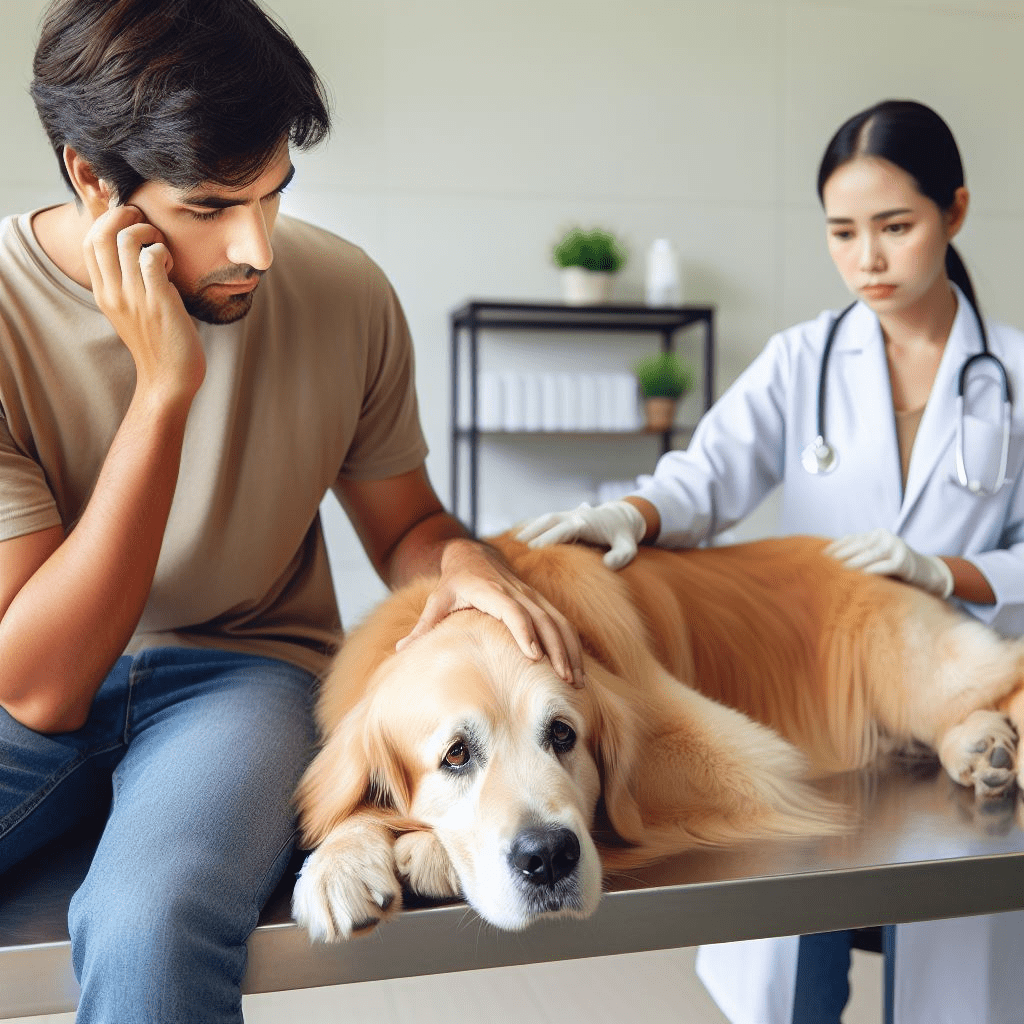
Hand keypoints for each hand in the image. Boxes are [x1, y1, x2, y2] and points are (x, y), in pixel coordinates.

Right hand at [82, 201, 205, 404]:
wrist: (169, 379)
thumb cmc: (158, 343)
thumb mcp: (132, 310)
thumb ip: (128, 283)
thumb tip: (140, 253)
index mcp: (103, 293)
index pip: (89, 242)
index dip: (109, 222)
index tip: (132, 225)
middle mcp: (113, 293)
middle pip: (102, 233)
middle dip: (125, 218)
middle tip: (148, 227)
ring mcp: (133, 297)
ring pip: (127, 240)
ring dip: (149, 234)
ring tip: (162, 249)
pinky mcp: (158, 302)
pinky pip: (152, 258)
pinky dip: (163, 252)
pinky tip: (171, 267)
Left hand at [396, 539, 584, 686]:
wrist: (474, 555)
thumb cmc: (453, 583)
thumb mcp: (436, 600)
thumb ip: (422, 626)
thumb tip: (400, 650)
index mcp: (490, 591)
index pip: (513, 611)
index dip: (524, 632)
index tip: (533, 657)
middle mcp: (516, 592)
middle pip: (543, 620)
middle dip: (556, 650)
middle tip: (564, 680)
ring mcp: (532, 596)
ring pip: (558, 622)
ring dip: (569, 650)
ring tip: (576, 681)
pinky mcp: (539, 602)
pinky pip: (561, 622)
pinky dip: (572, 645)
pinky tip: (576, 669)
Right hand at [516, 499, 646, 569]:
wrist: (620, 516)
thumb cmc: (623, 535)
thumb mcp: (629, 547)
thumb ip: (622, 556)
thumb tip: (607, 565)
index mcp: (587, 522)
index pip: (564, 529)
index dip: (549, 538)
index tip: (535, 550)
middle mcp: (574, 515)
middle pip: (549, 520)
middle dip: (533, 532)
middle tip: (517, 548)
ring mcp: (567, 515)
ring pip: (544, 518)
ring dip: (529, 528)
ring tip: (512, 542)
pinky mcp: (563, 518)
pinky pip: (544, 520)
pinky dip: (531, 526)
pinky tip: (518, 536)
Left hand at [825, 528, 953, 598]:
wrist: (927, 574)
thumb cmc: (894, 568)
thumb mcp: (876, 557)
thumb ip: (858, 555)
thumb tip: (828, 561)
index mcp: (875, 534)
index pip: (850, 539)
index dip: (835, 547)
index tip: (818, 556)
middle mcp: (885, 536)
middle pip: (858, 546)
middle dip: (840, 555)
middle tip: (823, 564)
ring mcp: (896, 547)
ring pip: (871, 554)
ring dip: (853, 563)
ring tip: (837, 571)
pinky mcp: (904, 561)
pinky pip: (886, 566)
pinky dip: (874, 570)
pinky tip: (862, 576)